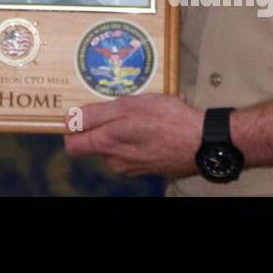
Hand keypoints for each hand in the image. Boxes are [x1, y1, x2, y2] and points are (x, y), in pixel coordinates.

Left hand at [64, 94, 203, 177]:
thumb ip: (96, 115)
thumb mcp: (128, 106)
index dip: (73, 129)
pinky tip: (156, 123)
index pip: (73, 146)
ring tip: (144, 112)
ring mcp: (133, 167)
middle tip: (123, 105)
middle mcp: (117, 161)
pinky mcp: (149, 167)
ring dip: (125, 127)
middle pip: (97, 142)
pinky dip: (140, 135)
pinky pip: (135, 149)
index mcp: (107, 145)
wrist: (202, 141)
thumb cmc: (167, 121)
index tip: (82, 114)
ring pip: (117, 144)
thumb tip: (69, 120)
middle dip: (105, 124)